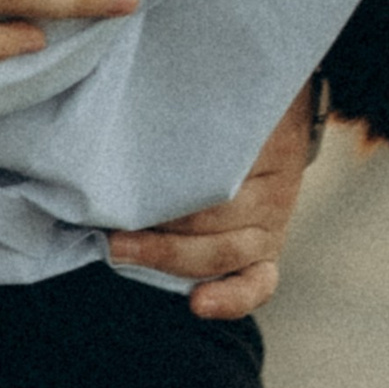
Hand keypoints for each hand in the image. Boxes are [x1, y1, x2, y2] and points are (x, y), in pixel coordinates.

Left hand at [108, 80, 314, 317]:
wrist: (282, 110)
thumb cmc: (234, 97)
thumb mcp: (220, 90)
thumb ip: (189, 101)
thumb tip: (137, 83)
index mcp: (262, 146)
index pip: (214, 172)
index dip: (168, 180)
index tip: (125, 182)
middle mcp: (269, 190)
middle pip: (212, 215)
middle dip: (158, 223)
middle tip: (107, 224)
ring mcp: (271, 225)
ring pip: (224, 252)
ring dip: (169, 255)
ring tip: (120, 249)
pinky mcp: (267, 252)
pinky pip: (257, 284)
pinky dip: (231, 299)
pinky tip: (198, 304)